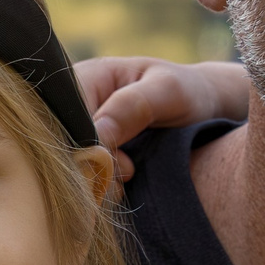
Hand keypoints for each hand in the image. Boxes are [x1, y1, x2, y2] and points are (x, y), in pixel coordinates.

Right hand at [74, 57, 251, 180]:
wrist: (203, 111)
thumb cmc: (187, 92)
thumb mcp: (168, 91)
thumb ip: (133, 106)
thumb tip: (97, 134)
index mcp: (85, 77)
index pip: (64, 117)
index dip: (85, 145)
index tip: (121, 161)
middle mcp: (72, 105)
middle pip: (62, 145)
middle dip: (93, 167)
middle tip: (128, 172)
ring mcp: (78, 132)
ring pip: (71, 165)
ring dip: (97, 181)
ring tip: (130, 174)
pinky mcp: (88, 155)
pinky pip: (82, 177)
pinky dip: (100, 187)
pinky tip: (122, 186)